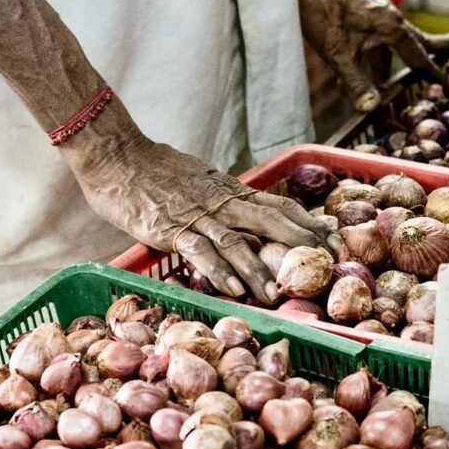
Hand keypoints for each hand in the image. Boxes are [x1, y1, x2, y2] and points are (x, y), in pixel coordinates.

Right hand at [59, 98, 335, 303]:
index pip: (276, 205)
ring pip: (237, 242)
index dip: (306, 222)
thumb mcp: (196, 177)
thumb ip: (217, 195)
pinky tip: (235, 291)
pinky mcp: (170, 227)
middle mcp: (219, 201)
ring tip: (277, 294)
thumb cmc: (150, 167)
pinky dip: (219, 271)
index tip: (332, 237)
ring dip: (259, 270)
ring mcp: (196, 214)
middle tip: (326, 266)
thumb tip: (236, 210)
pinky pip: (200, 251)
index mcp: (227, 190)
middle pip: (270, 221)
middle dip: (301, 243)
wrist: (116, 154)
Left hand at [291, 0, 448, 111]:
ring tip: (388, 88)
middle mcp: (389, 17)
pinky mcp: (360, 13)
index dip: (431, 71)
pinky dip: (370, 58)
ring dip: (387, 66)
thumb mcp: (336, 53)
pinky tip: (355, 76)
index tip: (445, 82)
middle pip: (416, 41)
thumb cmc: (319, 11)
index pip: (419, 54)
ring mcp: (375, 13)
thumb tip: (371, 108)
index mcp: (391, 25)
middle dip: (434, 51)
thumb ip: (355, 81)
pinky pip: (374, 40)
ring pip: (389, 45)